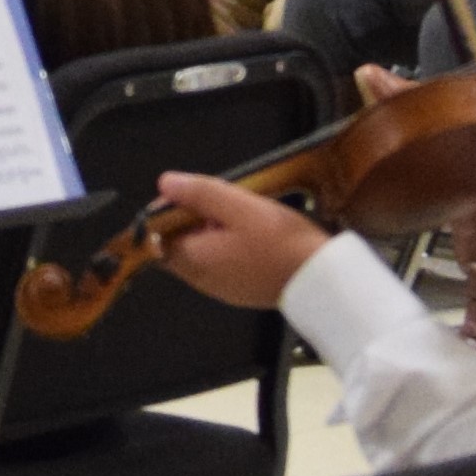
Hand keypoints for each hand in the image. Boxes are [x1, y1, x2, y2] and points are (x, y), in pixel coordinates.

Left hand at [147, 170, 333, 309]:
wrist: (319, 279)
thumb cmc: (279, 240)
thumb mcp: (239, 206)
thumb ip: (199, 193)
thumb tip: (165, 183)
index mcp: (193, 258)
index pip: (156, 234)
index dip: (167, 210)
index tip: (189, 192)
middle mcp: (200, 278)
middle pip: (177, 245)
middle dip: (191, 219)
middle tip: (221, 201)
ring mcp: (220, 288)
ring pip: (200, 254)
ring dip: (210, 232)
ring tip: (240, 215)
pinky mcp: (239, 292)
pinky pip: (220, 264)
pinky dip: (226, 246)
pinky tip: (251, 234)